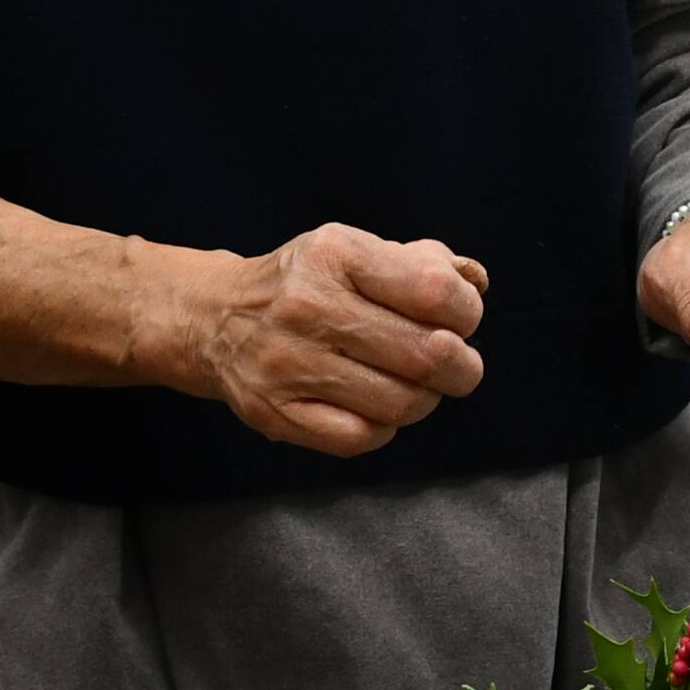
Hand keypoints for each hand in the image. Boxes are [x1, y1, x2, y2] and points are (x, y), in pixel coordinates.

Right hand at [185, 225, 487, 455]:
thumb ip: (422, 262)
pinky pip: (361, 438)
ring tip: (417, 386)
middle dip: (461, 366)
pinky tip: (377, 408)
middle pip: (425, 355)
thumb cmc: (306, 284)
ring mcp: (287, 364)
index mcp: (334, 254)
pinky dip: (385, 428)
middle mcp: (307, 307)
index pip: (433, 290)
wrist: (215, 319)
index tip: (461, 320)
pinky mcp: (274, 412)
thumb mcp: (354, 251)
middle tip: (458, 365)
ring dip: (426, 400)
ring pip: (400, 404)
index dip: (466, 313)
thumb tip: (475, 281)